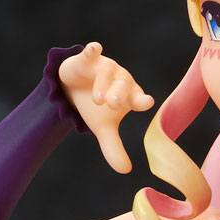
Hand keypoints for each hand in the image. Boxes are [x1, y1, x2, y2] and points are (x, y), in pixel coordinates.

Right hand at [57, 41, 154, 173]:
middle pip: (123, 85)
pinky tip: (95, 48)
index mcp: (129, 96)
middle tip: (113, 104)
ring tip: (98, 99)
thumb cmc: (95, 107)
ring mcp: (105, 68)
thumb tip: (125, 170)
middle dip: (119, 94)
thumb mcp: (103, 128)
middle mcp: (120, 80)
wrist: (73, 88)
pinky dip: (93, 50)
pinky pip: (92, 53)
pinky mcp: (88, 59)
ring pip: (107, 73)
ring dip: (103, 84)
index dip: (142, 100)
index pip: (139, 98)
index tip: (146, 102)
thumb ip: (113, 147)